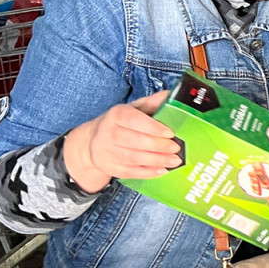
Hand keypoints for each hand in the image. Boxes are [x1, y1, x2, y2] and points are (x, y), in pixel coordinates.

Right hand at [62, 91, 179, 192]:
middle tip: (176, 148)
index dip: (153, 128)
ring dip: (157, 160)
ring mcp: (108, 153)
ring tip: (175, 160)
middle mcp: (108, 133)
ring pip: (134, 158)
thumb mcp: (133, 108)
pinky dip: (148, 173)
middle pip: (135, 141)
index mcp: (116, 115)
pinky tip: (162, 170)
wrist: (92, 142)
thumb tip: (173, 95)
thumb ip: (152, 102)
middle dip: (159, 146)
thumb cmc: (120, 123)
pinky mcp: (110, 168)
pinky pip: (131, 172)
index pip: (134, 120)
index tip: (170, 133)